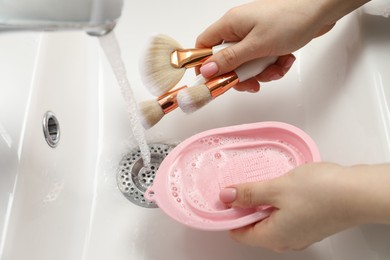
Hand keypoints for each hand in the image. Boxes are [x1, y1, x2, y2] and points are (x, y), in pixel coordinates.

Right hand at [196, 0, 367, 90]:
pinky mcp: (268, 40)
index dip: (205, 66)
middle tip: (252, 83)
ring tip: (275, 68)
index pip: (204, 47)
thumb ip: (230, 60)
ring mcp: (254, 35)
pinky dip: (273, 66)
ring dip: (261, 72)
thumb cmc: (290, 19)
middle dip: (240, 75)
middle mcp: (239, 29)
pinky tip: (285, 61)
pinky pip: (262, 61)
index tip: (213, 82)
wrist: (321, 10)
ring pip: (247, 64)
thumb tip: (207, 70)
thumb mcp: (256, 45)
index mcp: (230, 25)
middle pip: (227, 60)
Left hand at [219, 162, 389, 251]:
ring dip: (262, 202)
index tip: (224, 198)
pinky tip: (281, 186)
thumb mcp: (276, 188)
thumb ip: (249, 193)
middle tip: (242, 186)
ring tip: (263, 183)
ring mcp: (300, 233)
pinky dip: (278, 202)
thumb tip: (227, 197)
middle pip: (254, 227)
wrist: (358, 193)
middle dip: (245, 207)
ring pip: (270, 219)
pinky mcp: (310, 223)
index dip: (229, 216)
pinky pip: (285, 215)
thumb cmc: (321, 193)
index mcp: (273, 237)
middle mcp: (286, 240)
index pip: (239, 234)